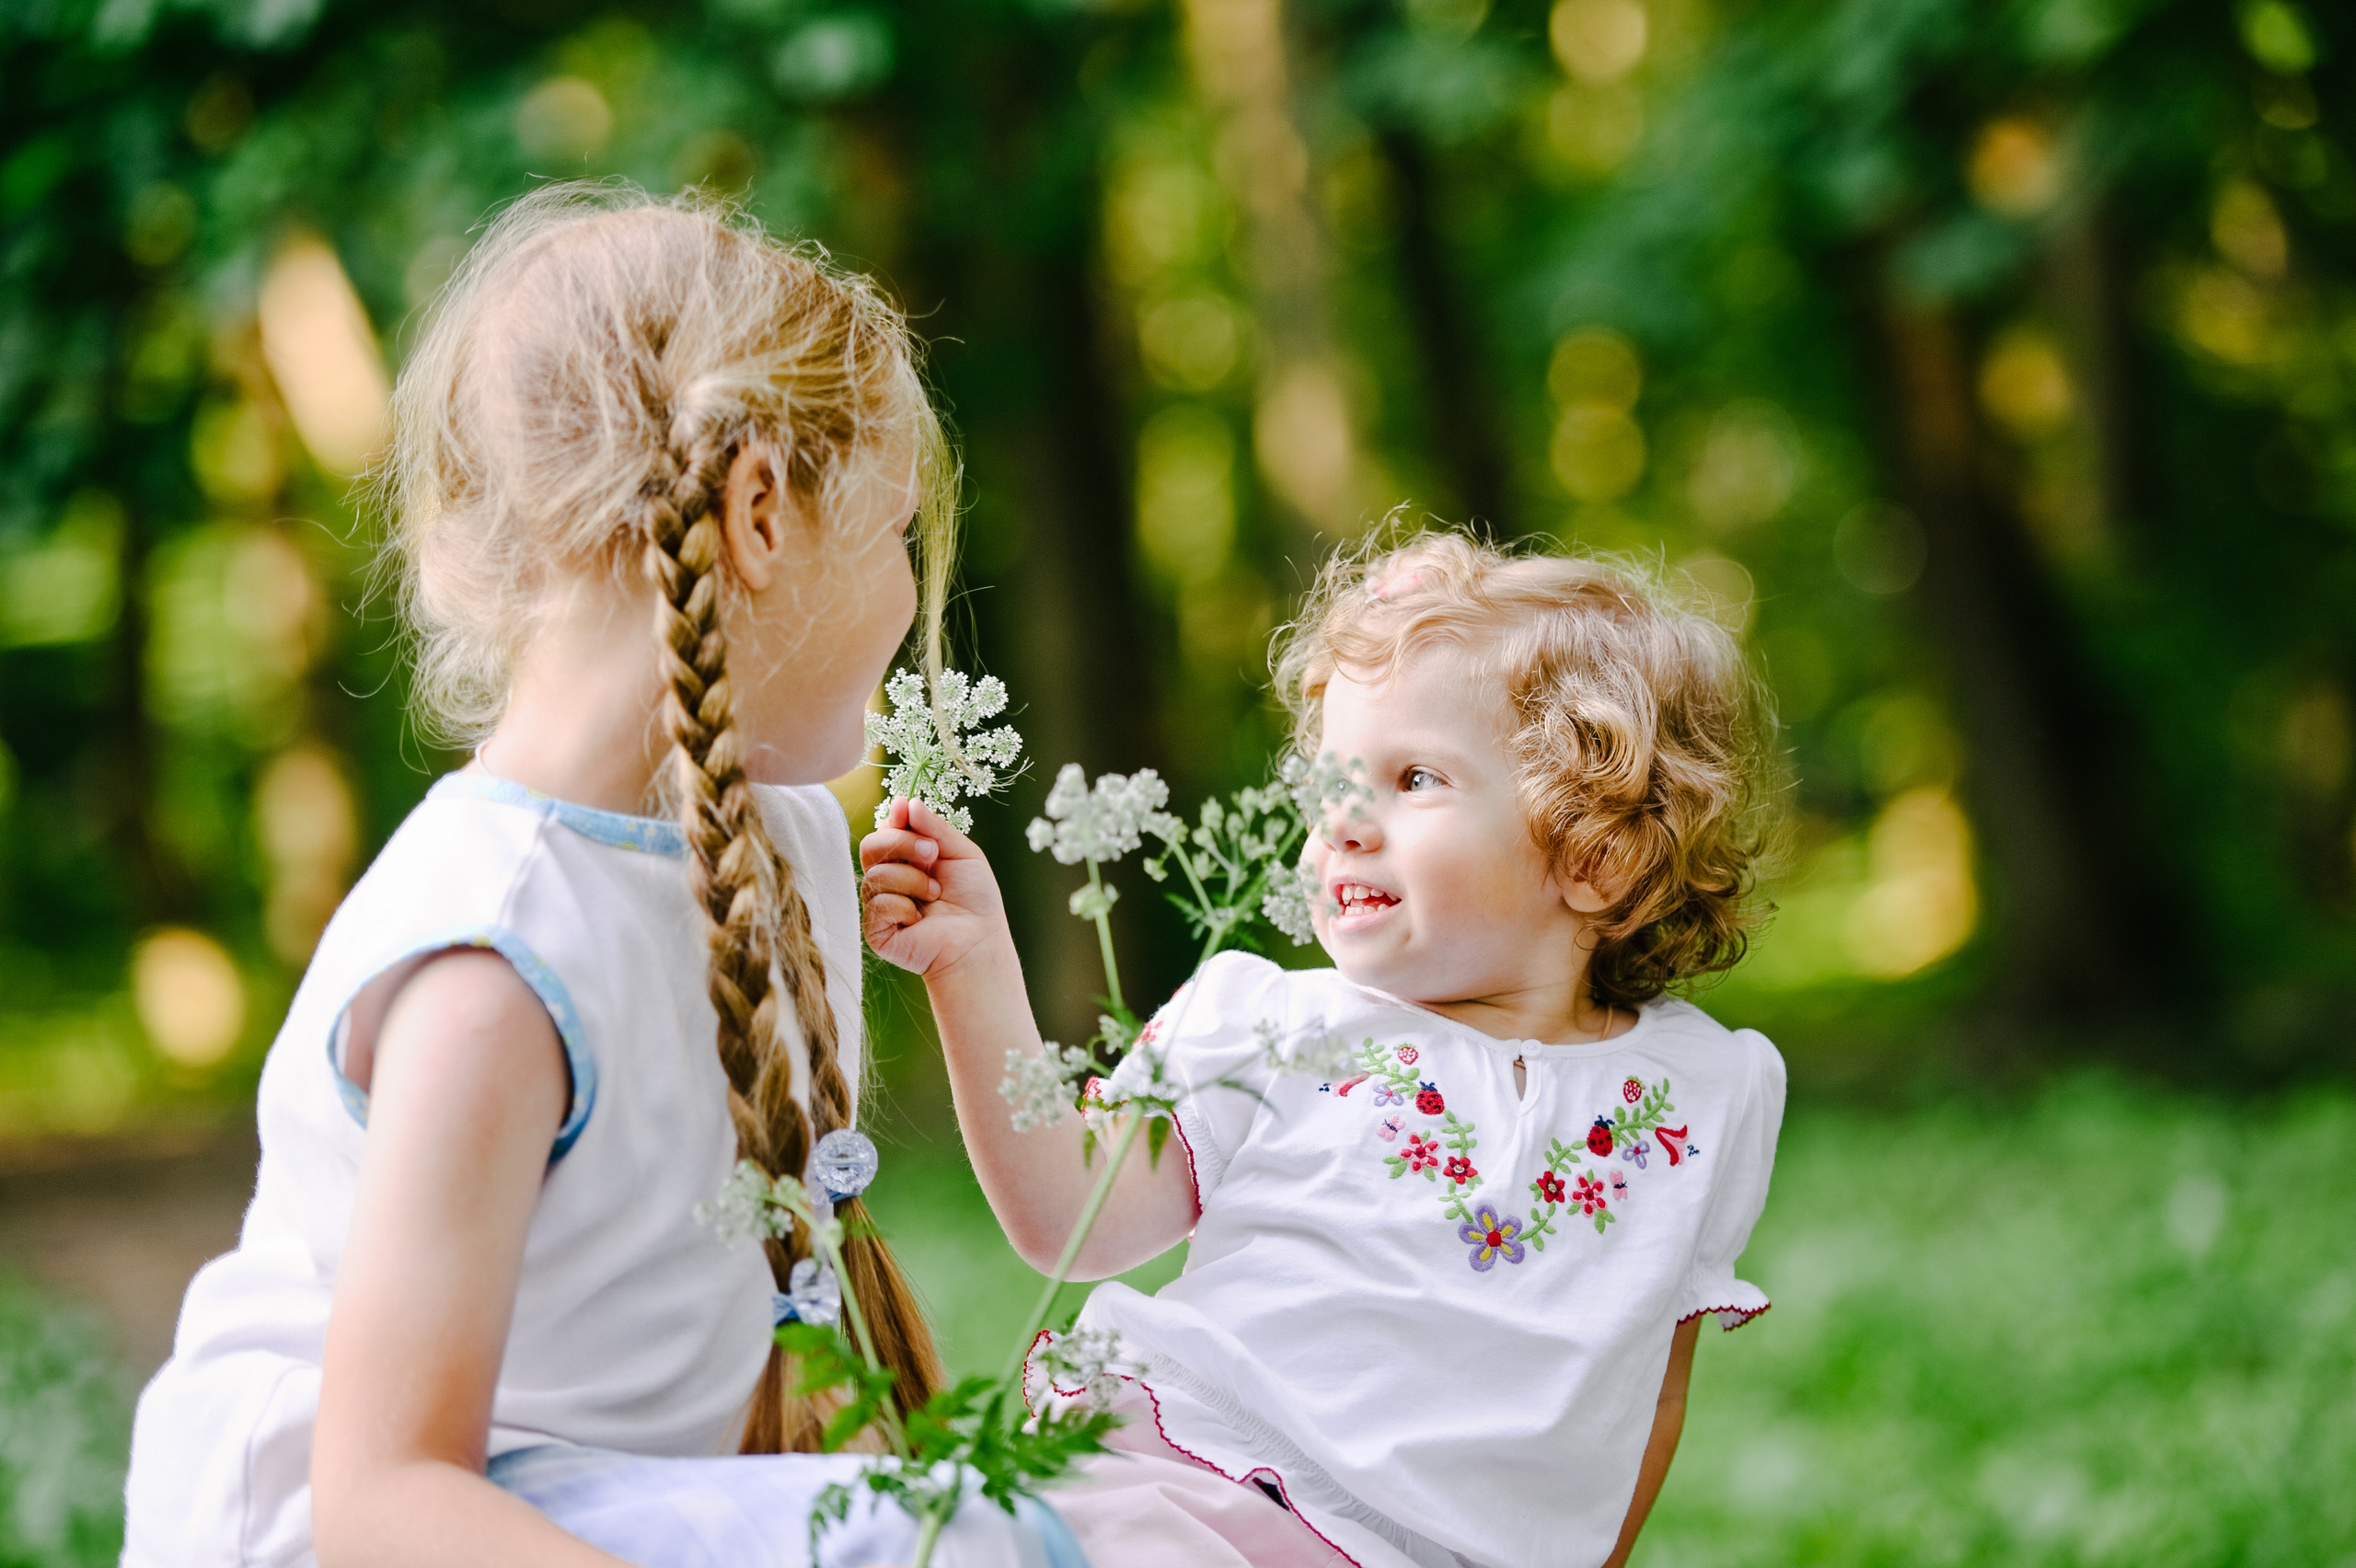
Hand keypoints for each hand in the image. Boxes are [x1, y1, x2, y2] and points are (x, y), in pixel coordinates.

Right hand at [860, 797, 1010, 976]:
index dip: (894, 820)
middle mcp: (889, 878)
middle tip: (931, 855)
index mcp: (907, 858)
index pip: (885, 830)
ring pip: (876, 875)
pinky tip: (920, 919)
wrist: (980, 941)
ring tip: (935, 895)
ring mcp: (880, 904)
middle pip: (870, 846)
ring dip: (913, 881)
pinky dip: (904, 907)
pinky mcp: (876, 930)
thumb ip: (934, 827)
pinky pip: (877, 904)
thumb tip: (906, 802)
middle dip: (901, 843)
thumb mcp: (962, 853)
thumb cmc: (975, 899)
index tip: (907, 813)